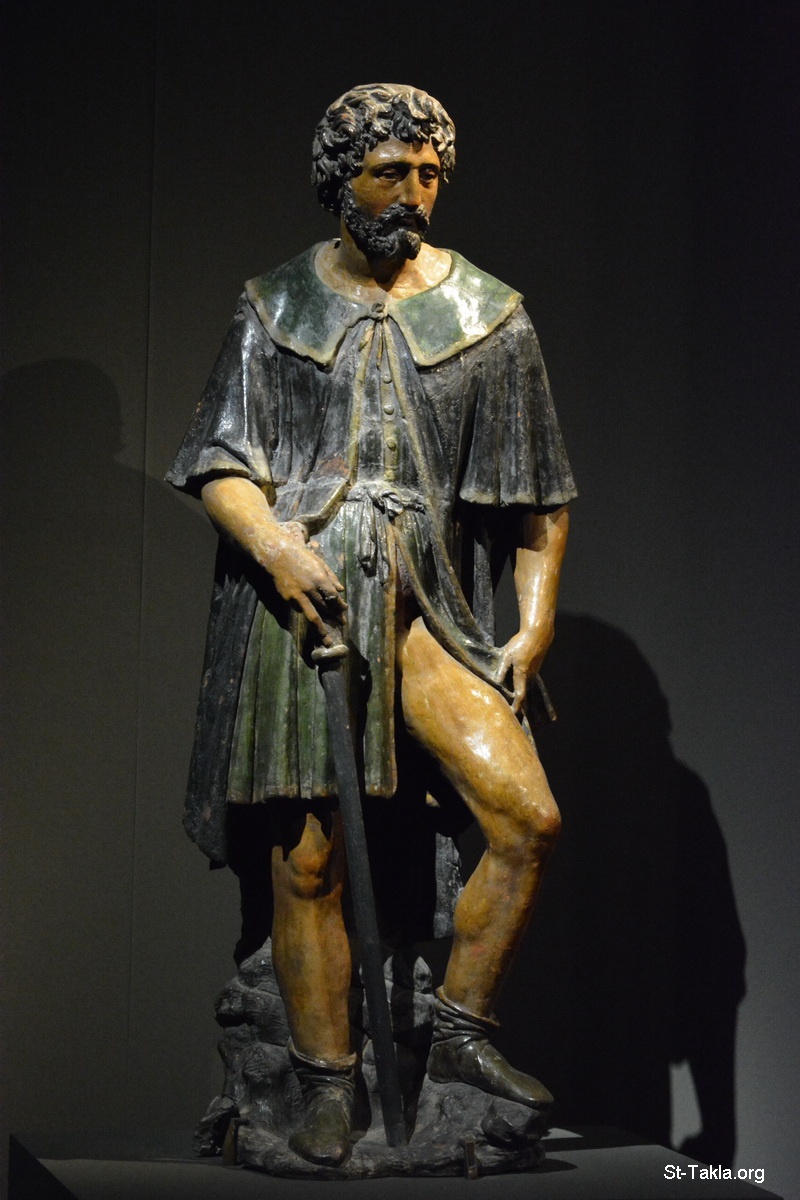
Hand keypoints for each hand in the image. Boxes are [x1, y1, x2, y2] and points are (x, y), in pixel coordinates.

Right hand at [266, 528, 345, 644]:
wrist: (278, 556)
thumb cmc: (302, 557)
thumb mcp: (320, 563)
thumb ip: (331, 577)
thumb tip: (341, 590)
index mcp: (319, 578)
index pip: (332, 597)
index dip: (340, 605)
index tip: (344, 609)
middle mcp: (309, 589)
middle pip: (325, 608)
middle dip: (335, 617)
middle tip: (342, 624)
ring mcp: (297, 595)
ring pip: (312, 616)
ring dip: (321, 628)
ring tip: (327, 639)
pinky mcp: (288, 599)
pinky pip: (301, 609)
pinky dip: (308, 612)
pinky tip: (313, 614)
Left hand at [494, 624, 552, 713]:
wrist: (538, 635)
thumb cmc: (520, 643)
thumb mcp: (507, 654)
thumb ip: (502, 669)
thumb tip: (496, 683)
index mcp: (522, 673)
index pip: (519, 694)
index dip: (516, 705)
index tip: (512, 714)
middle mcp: (530, 677)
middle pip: (527, 698)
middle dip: (523, 711)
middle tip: (520, 723)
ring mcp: (534, 675)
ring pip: (531, 694)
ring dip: (529, 706)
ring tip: (528, 720)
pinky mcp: (535, 672)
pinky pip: (533, 688)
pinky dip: (531, 697)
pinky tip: (531, 702)